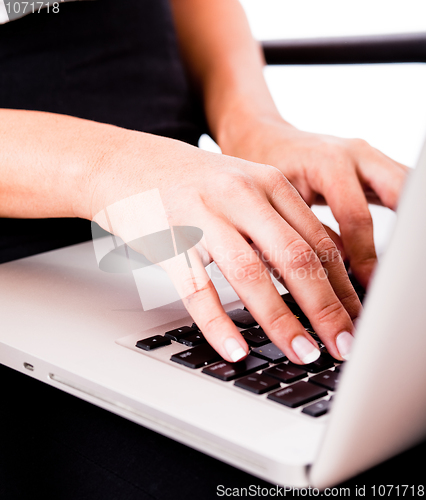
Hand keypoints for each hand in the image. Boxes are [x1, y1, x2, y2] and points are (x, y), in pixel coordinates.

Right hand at [87, 130, 360, 363]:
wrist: (129, 164)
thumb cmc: (194, 183)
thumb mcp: (247, 187)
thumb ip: (284, 222)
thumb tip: (327, 267)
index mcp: (268, 184)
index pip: (320, 241)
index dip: (344, 286)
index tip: (357, 320)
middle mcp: (240, 196)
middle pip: (295, 258)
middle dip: (325, 308)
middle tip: (343, 345)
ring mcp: (202, 217)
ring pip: (251, 275)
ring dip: (282, 320)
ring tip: (302, 353)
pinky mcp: (168, 240)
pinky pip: (197, 289)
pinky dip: (218, 323)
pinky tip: (235, 349)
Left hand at [219, 116, 408, 287]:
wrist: (264, 137)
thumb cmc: (264, 165)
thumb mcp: (277, 200)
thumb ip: (306, 232)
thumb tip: (337, 270)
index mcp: (328, 163)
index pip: (356, 217)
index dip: (365, 256)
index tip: (368, 284)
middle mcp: (355, 155)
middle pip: (399, 194)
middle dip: (405, 235)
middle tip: (401, 271)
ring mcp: (368, 157)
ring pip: (407, 187)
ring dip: (410, 222)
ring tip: (404, 260)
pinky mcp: (374, 165)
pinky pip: (401, 187)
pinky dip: (406, 212)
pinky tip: (403, 241)